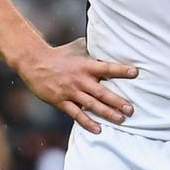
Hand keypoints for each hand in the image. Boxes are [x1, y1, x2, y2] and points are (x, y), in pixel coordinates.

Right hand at [18, 38, 136, 133]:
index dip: (121, 70)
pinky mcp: (61, 102)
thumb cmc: (59, 54)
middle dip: (118, 101)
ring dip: (107, 113)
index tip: (135, 73)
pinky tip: (98, 129)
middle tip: (131, 109)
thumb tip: (107, 41)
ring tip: (121, 119)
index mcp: (85, 65)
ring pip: (92, 105)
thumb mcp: (77, 47)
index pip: (107, 67)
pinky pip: (76, 114)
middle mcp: (80, 80)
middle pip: (102, 92)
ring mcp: (71, 92)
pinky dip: (87, 123)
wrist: (34, 63)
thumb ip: (92, 48)